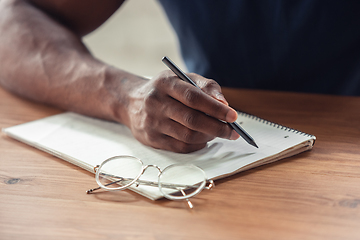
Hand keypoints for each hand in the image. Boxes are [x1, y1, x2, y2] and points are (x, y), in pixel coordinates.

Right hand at [125, 70, 239, 152]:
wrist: (131, 102)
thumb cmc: (164, 89)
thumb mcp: (182, 79)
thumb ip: (206, 87)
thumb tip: (224, 105)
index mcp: (165, 83)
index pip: (193, 97)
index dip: (215, 108)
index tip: (233, 116)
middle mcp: (156, 102)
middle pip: (192, 120)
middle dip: (217, 127)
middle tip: (233, 132)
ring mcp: (152, 122)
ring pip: (187, 136)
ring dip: (208, 137)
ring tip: (218, 133)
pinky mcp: (151, 139)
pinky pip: (180, 147)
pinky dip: (197, 145)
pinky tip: (203, 139)